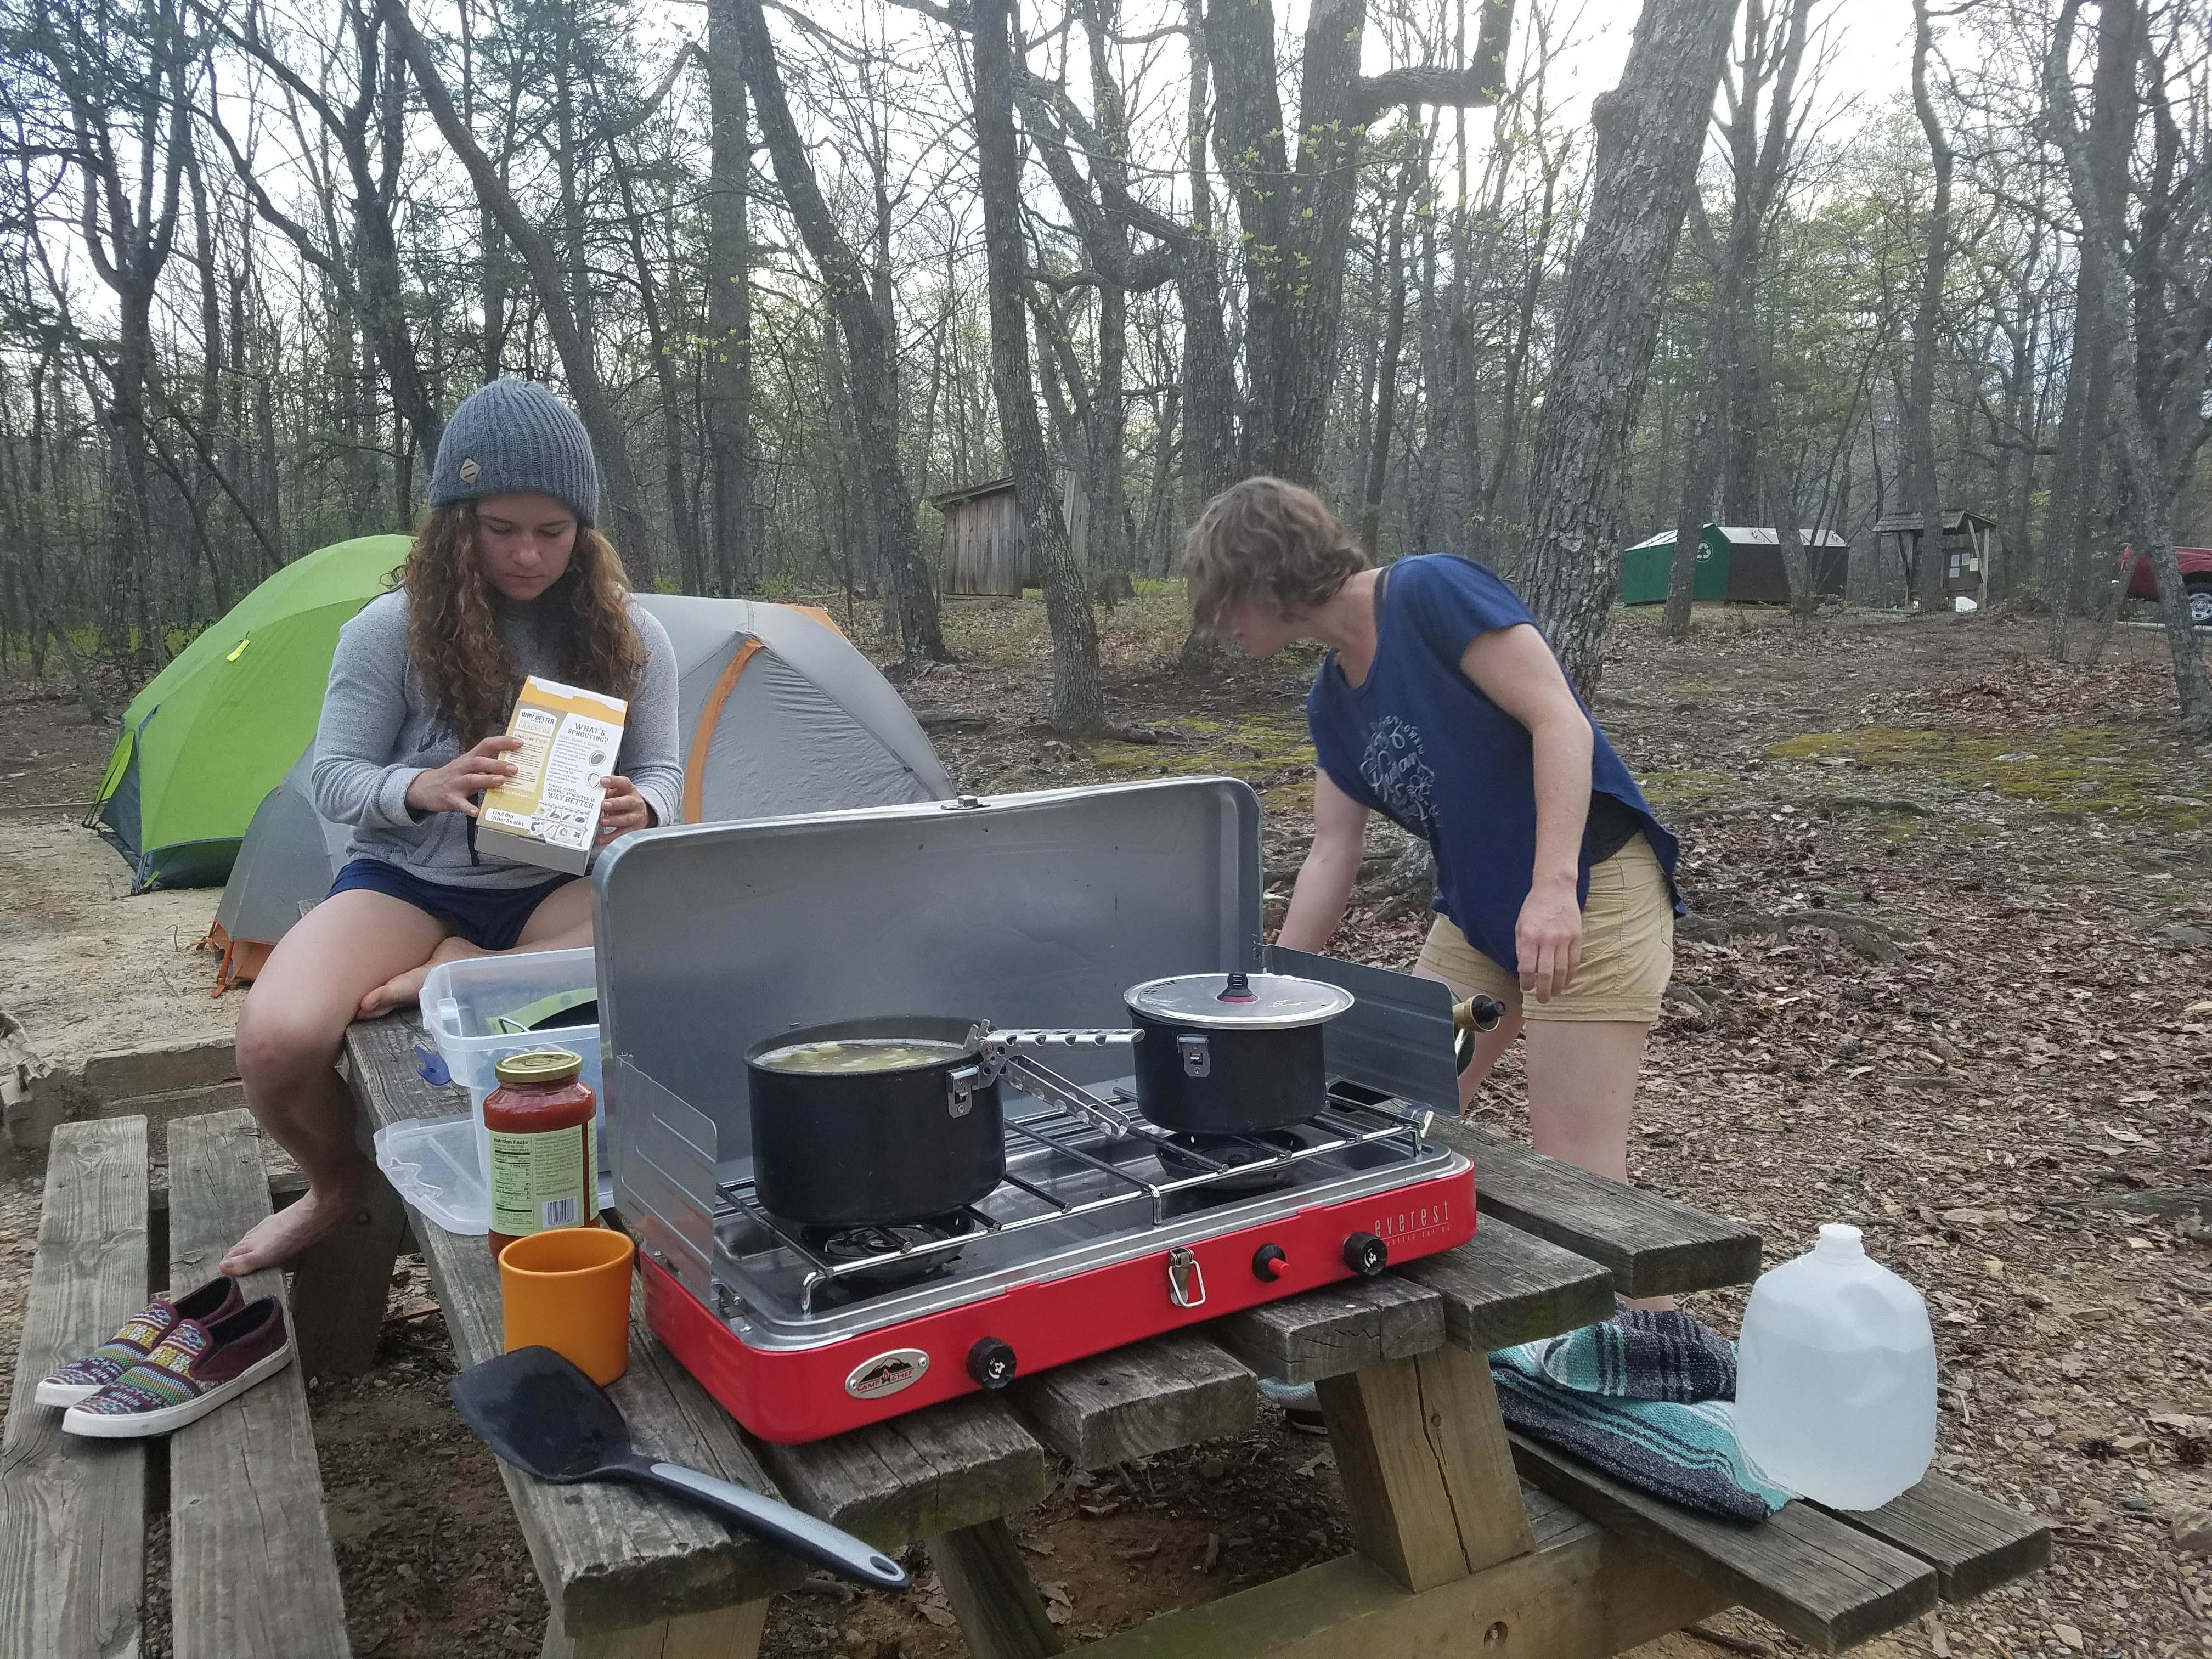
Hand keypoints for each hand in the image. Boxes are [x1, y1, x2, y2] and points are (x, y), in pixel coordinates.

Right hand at [404, 735, 521, 817]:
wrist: (424, 788)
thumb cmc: (453, 776)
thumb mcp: (467, 767)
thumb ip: (486, 766)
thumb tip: (512, 767)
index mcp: (469, 758)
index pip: (486, 744)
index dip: (502, 742)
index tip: (519, 743)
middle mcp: (462, 768)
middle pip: (479, 762)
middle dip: (497, 764)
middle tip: (514, 769)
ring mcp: (455, 783)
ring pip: (471, 779)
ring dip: (486, 780)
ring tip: (500, 781)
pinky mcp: (450, 798)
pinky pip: (460, 803)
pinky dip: (468, 807)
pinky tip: (477, 811)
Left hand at [595, 775, 650, 842]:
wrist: (641, 813)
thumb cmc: (624, 801)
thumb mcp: (618, 793)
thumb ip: (607, 792)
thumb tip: (591, 793)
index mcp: (630, 791)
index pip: (624, 783)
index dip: (614, 781)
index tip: (603, 781)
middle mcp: (635, 803)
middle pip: (627, 802)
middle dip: (615, 803)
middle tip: (603, 804)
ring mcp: (635, 817)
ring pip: (626, 819)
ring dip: (613, 820)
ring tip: (602, 821)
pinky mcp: (633, 830)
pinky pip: (622, 834)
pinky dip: (611, 837)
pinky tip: (601, 838)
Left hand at [1515, 876, 1583, 1002]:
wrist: (1555, 889)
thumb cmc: (1533, 907)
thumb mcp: (1519, 925)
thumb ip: (1520, 947)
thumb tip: (1523, 970)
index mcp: (1529, 936)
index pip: (1526, 967)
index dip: (1526, 982)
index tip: (1526, 988)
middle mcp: (1547, 939)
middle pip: (1545, 973)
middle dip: (1542, 991)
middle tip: (1542, 1000)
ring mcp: (1564, 939)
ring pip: (1561, 971)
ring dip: (1557, 986)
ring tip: (1553, 994)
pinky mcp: (1576, 938)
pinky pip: (1574, 962)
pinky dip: (1569, 975)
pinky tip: (1565, 982)